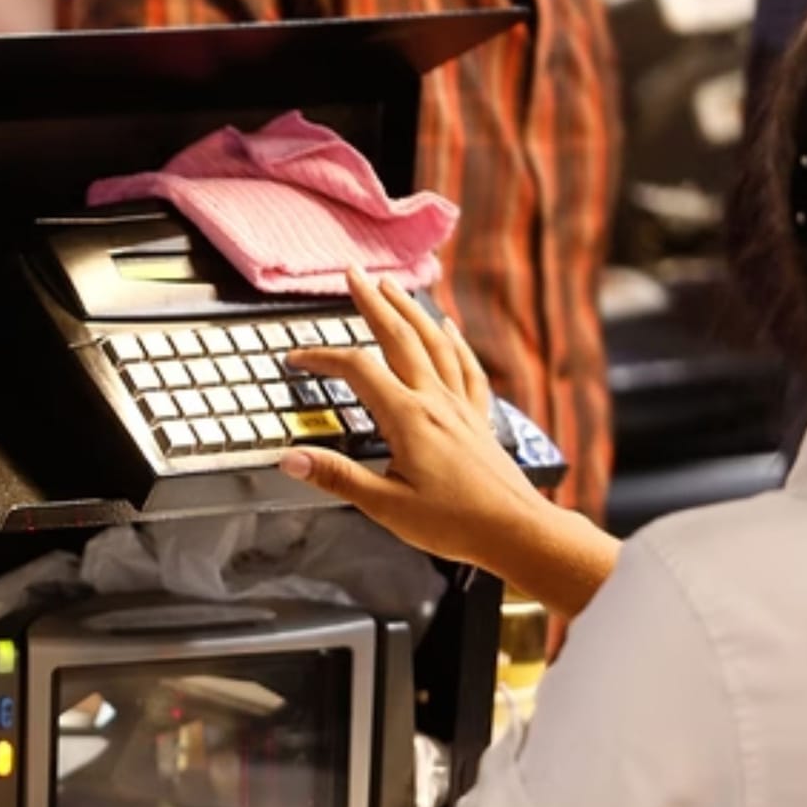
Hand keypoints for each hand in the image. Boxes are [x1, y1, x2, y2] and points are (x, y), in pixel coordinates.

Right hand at [279, 267, 547, 568]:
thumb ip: (337, 477)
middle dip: (373, 302)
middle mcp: (435, 401)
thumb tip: (291, 458)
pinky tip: (449, 328)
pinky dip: (455, 342)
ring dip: (410, 311)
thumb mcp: (385, 506)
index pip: (357, 370)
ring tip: (393, 287)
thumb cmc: (454, 523)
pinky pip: (466, 368)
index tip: (296, 358)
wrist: (515, 531)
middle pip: (400, 337)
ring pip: (434, 343)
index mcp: (408, 418)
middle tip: (353, 275)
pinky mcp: (478, 419)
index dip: (322, 358)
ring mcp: (460, 406)